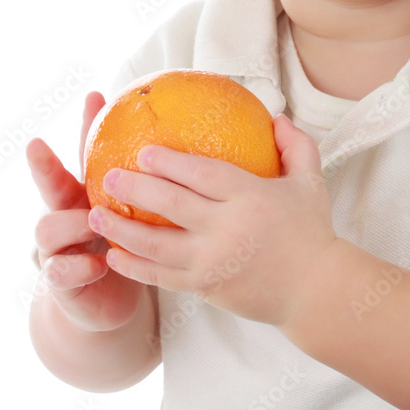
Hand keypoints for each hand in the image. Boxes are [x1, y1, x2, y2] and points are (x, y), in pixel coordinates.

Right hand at [26, 91, 146, 332]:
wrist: (107, 303)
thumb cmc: (133, 248)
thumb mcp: (144, 215)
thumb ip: (162, 185)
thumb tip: (202, 142)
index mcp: (90, 193)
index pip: (88, 153)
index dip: (88, 125)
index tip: (96, 95)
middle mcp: (67, 214)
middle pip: (51, 184)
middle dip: (43, 164)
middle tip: (37, 145)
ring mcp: (58, 247)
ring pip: (49, 226)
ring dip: (71, 222)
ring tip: (92, 221)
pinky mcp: (60, 280)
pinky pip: (61, 271)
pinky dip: (79, 266)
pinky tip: (99, 265)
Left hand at [90, 114, 336, 327]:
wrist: (314, 292)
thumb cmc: (311, 231)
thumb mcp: (310, 182)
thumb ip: (296, 146)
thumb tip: (276, 117)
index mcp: (250, 198)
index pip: (202, 175)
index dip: (170, 162)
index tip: (144, 151)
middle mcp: (227, 229)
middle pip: (171, 205)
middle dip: (134, 189)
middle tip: (108, 176)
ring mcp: (212, 262)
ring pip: (156, 245)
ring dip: (121, 229)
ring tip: (95, 214)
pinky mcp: (205, 288)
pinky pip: (161, 277)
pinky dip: (134, 266)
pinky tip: (113, 255)